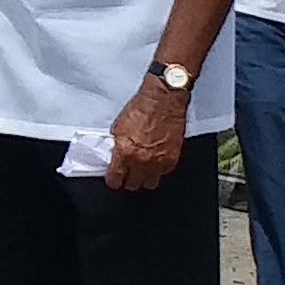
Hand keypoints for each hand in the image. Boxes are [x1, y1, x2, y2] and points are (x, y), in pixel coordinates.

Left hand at [104, 77, 188, 191]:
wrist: (163, 100)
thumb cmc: (141, 108)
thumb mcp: (118, 126)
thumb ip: (116, 145)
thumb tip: (114, 156)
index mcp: (125, 151)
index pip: (115, 178)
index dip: (113, 180)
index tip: (113, 178)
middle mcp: (141, 160)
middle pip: (132, 185)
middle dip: (127, 181)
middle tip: (126, 174)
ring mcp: (158, 162)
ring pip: (149, 184)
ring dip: (143, 179)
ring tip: (140, 171)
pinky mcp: (172, 159)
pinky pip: (163, 174)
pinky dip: (157, 171)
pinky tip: (153, 163)